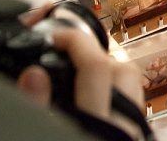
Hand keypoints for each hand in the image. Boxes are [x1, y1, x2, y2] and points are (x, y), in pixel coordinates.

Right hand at [16, 11, 145, 138]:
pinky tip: (93, 95)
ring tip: (79, 67)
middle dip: (97, 49)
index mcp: (96, 123)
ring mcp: (131, 132)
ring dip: (108, 68)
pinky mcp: (131, 138)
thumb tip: (33, 75)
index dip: (74, 39)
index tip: (54, 36)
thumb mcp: (37, 139)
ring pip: (132, 86)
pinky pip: (130, 104)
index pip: (95, 64)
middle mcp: (120, 126)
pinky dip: (113, 91)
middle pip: (124, 69)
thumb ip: (36, 107)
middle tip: (68, 46)